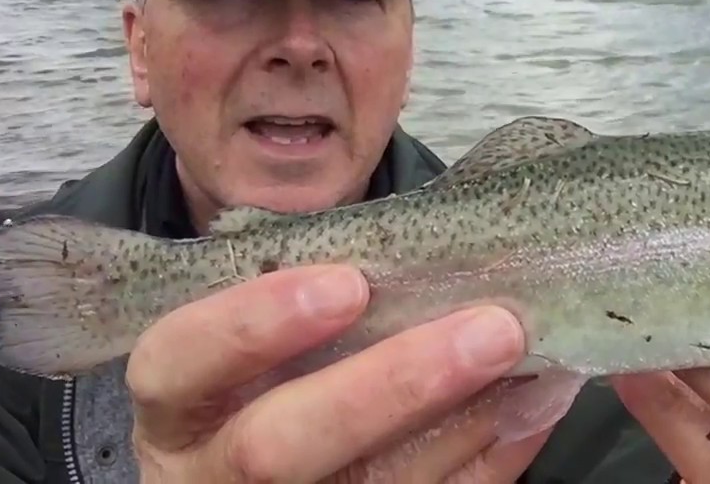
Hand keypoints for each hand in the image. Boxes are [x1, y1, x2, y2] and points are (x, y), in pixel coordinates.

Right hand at [126, 264, 550, 482]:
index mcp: (176, 407)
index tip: (346, 284)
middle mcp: (208, 475)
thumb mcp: (254, 336)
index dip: (254, 323)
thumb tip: (423, 248)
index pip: (178, 362)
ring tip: (531, 358)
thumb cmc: (266, 376)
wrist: (250, 477)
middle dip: (392, 385)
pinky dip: (489, 460)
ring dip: (463, 423)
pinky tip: (532, 408)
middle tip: (493, 328)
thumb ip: (307, 295)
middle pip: (277, 449)